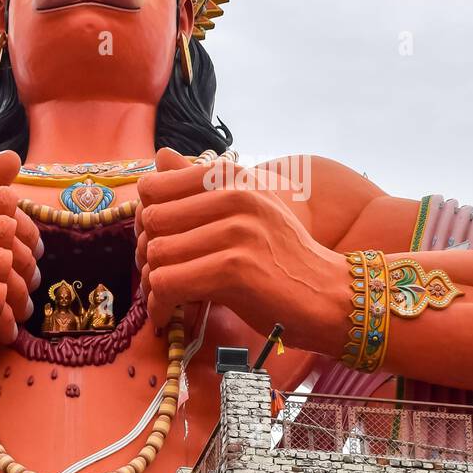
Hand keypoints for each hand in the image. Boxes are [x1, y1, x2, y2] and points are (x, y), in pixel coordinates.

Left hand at [136, 148, 347, 350]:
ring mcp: (236, 231)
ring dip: (152, 285)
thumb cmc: (283, 257)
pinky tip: (168, 316)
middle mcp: (234, 196)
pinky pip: (168, 283)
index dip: (145, 221)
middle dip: (144, 255)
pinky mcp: (234, 269)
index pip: (154, 186)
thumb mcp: (247, 209)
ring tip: (165, 300)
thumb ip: (200, 183)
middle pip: (151, 220)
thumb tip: (160, 155)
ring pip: (157, 253)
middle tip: (158, 278)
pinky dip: (160, 306)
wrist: (328, 295)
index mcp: (232, 177)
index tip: (157, 245)